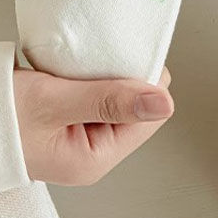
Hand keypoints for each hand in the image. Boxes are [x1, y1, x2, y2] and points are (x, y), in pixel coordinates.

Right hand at [13, 66, 173, 185]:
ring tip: (77, 70)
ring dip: (106, 74)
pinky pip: (98, 89)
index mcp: (94, 158)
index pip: (150, 116)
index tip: (127, 59)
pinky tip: (72, 70)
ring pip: (119, 93)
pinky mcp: (70, 115)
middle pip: (138, 103)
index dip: (145, 83)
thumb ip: (110, 101)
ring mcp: (81, 132)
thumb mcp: (53, 103)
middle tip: (95, 64)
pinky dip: (90, 74)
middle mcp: (92, 150)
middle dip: (124, 77)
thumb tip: (164, 104)